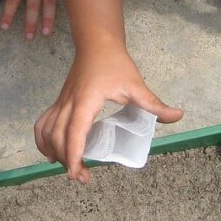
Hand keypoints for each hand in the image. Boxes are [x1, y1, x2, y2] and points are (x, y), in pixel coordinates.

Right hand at [34, 45, 182, 182]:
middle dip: (67, 161)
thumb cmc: (114, 62)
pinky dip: (43, 140)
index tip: (77, 173)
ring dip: (54, 152)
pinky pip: (43, 123)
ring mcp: (61, 103)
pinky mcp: (60, 102)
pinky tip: (51, 152)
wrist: (96, 43)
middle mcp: (69, 104)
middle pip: (58, 137)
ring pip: (47, 132)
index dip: (73, 155)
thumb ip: (154, 103)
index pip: (74, 132)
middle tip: (83, 177)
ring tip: (70, 168)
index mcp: (86, 101)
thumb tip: (177, 116)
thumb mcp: (136, 84)